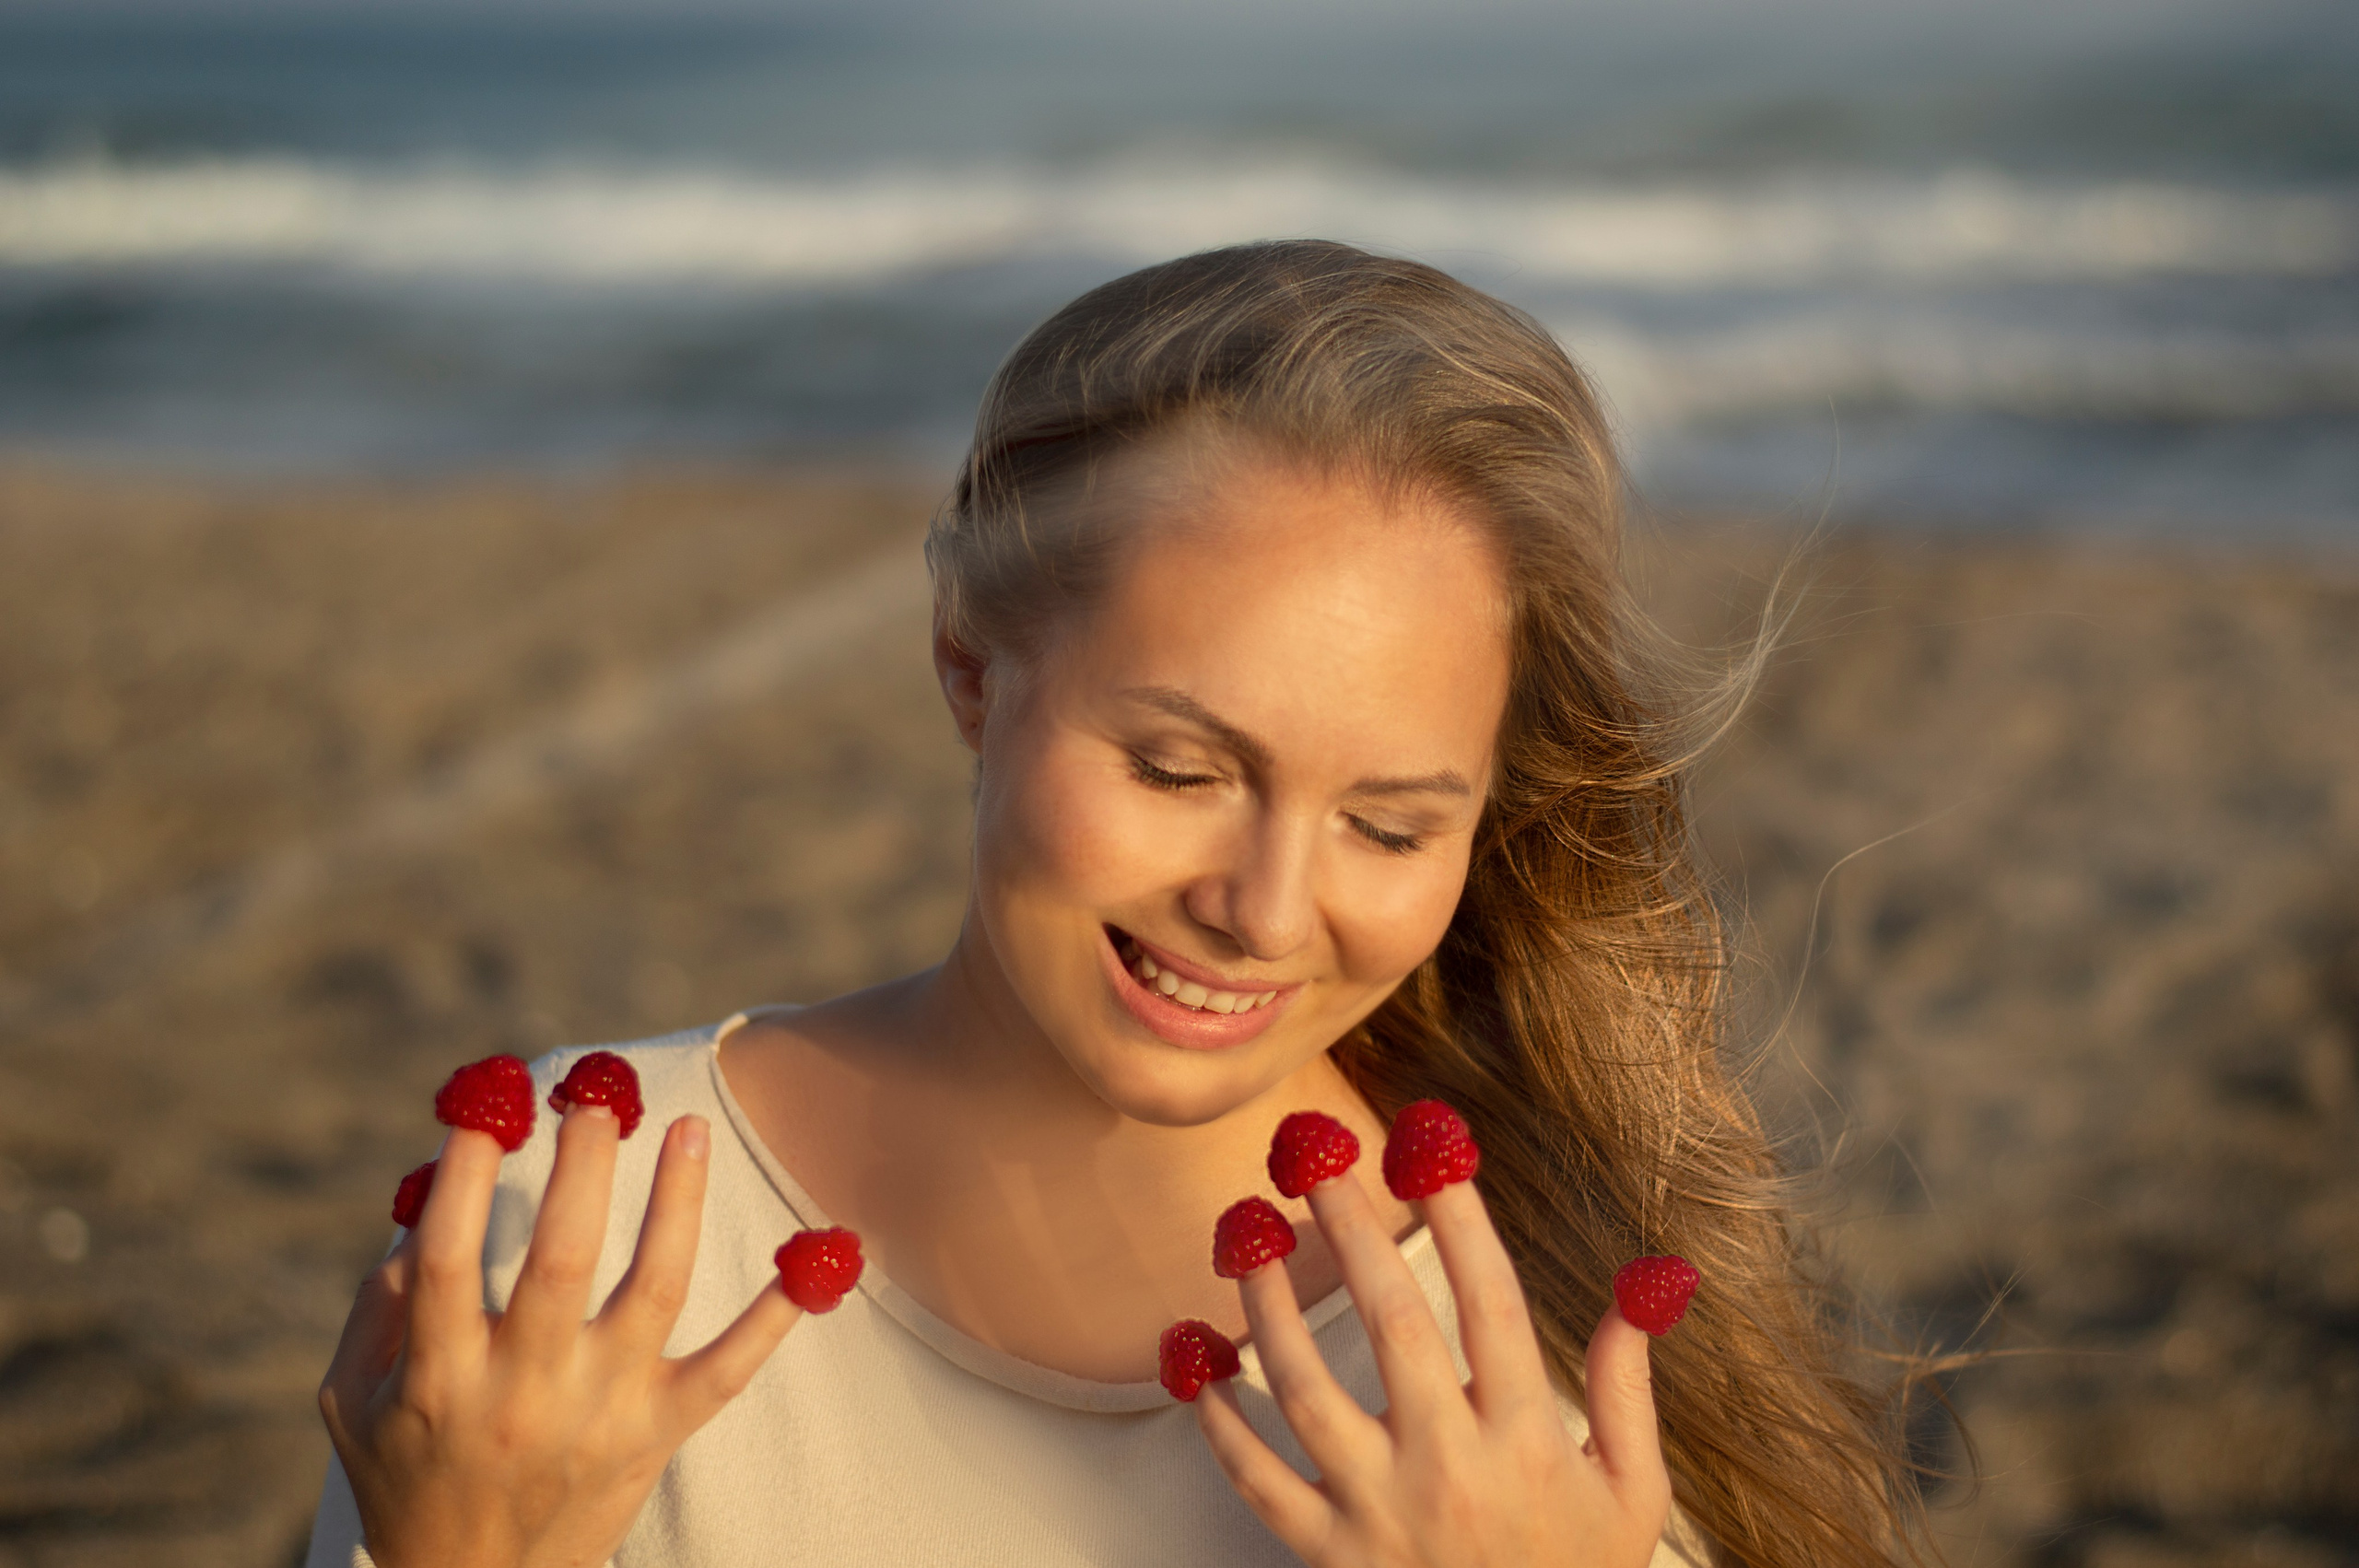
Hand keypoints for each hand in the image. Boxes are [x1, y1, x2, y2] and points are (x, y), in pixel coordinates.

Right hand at [318, 1109, 800, 1567]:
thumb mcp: (356, 1401)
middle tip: (594, 1099)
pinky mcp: (659, 1432)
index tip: (489, 1103)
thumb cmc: (409, 1472)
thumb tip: (425, 1201)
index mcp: (441, 1377)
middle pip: (561, 1261)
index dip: (467, 1176)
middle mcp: (525, 1393)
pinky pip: (731, 1367)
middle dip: (583, 1170)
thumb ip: (380, 1306)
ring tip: (689, 1126)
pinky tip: (822, 1252)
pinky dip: (779, 1312)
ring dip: (676, 1203)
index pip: (448, 1259)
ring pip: (652, 1292)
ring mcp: (601, 1412)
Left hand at [1196, 1174, 1670, 1567]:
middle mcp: (1446, 1466)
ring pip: (1302, 1387)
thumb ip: (1624, 1390)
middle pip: (1390, 1320)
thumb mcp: (1632, 1494)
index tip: (1431, 1148)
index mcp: (1524, 1439)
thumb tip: (1642, 1290)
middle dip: (1348, 1225)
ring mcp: (1377, 1511)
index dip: (1458, 1215)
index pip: (1490, 1299)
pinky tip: (1201, 1354)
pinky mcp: (1326, 1554)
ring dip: (1265, 1301)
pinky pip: (1254, 1477)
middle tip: (1313, 1153)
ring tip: (1244, 1235)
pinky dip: (1216, 1414)